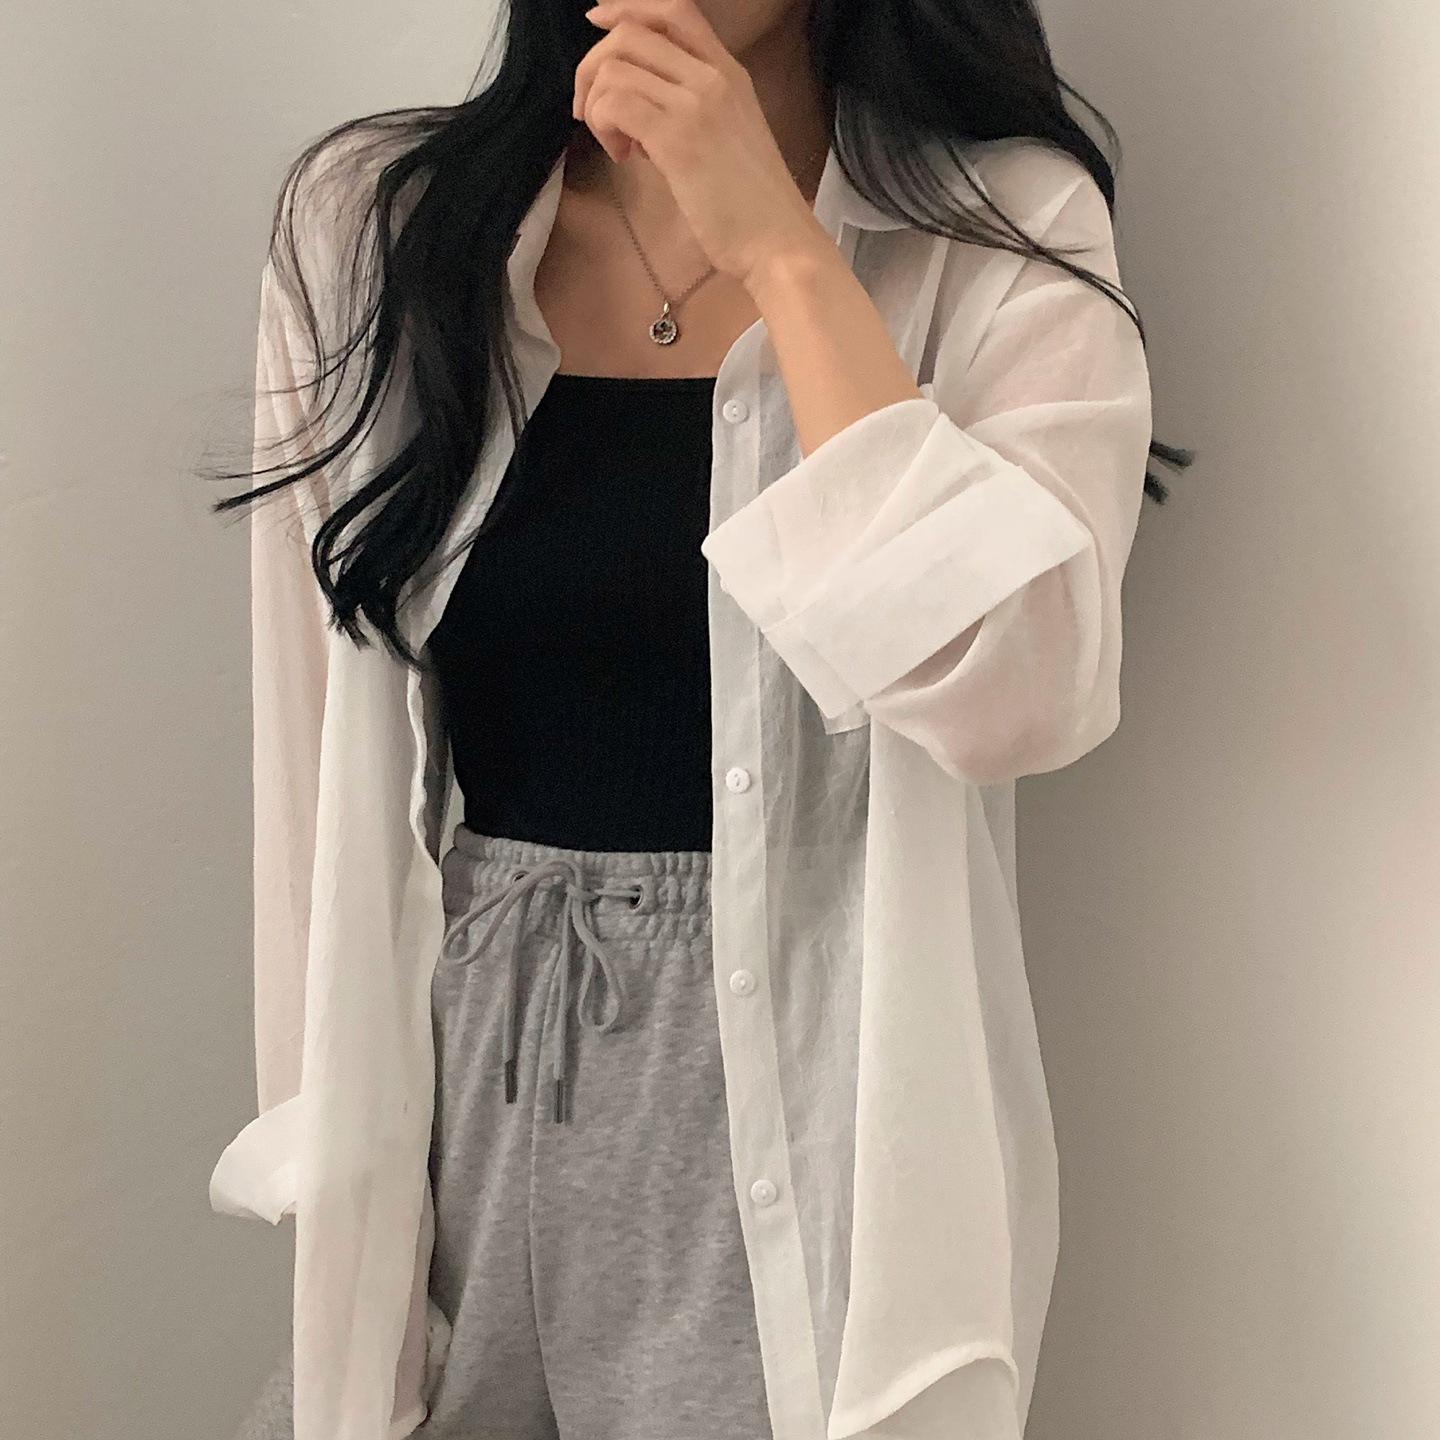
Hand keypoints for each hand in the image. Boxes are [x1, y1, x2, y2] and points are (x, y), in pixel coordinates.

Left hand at [573, 0, 834, 289]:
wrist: (778, 243)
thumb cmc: (753, 208)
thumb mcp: (728, 139)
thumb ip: (690, 112)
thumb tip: (639, 113)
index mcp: (729, 72)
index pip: (673, 9)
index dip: (627, 7)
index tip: (597, 22)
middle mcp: (713, 76)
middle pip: (630, 33)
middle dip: (592, 68)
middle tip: (590, 114)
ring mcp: (695, 104)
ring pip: (614, 69)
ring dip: (597, 105)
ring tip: (617, 146)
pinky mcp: (676, 139)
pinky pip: (614, 104)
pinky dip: (604, 126)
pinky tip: (624, 157)